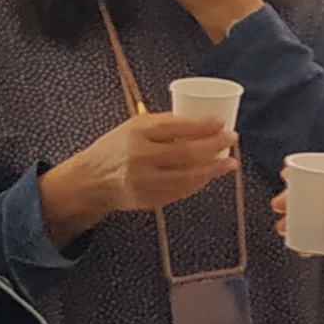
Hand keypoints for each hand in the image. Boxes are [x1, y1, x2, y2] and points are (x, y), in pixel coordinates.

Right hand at [39, 111, 235, 245]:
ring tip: (230, 163)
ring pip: (187, 176)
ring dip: (213, 169)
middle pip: (186, 152)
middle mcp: (140, 157)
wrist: (91, 180)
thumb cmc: (116, 147)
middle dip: (214, 146)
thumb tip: (205, 123)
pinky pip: (180, 192)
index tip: (222, 123)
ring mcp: (144, 181)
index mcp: (136, 133)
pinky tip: (210, 175)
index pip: (175, 127)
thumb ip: (164, 125)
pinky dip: (198, 183)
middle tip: (232, 139)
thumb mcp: (134, 127)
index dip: (202, 125)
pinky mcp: (148, 199)